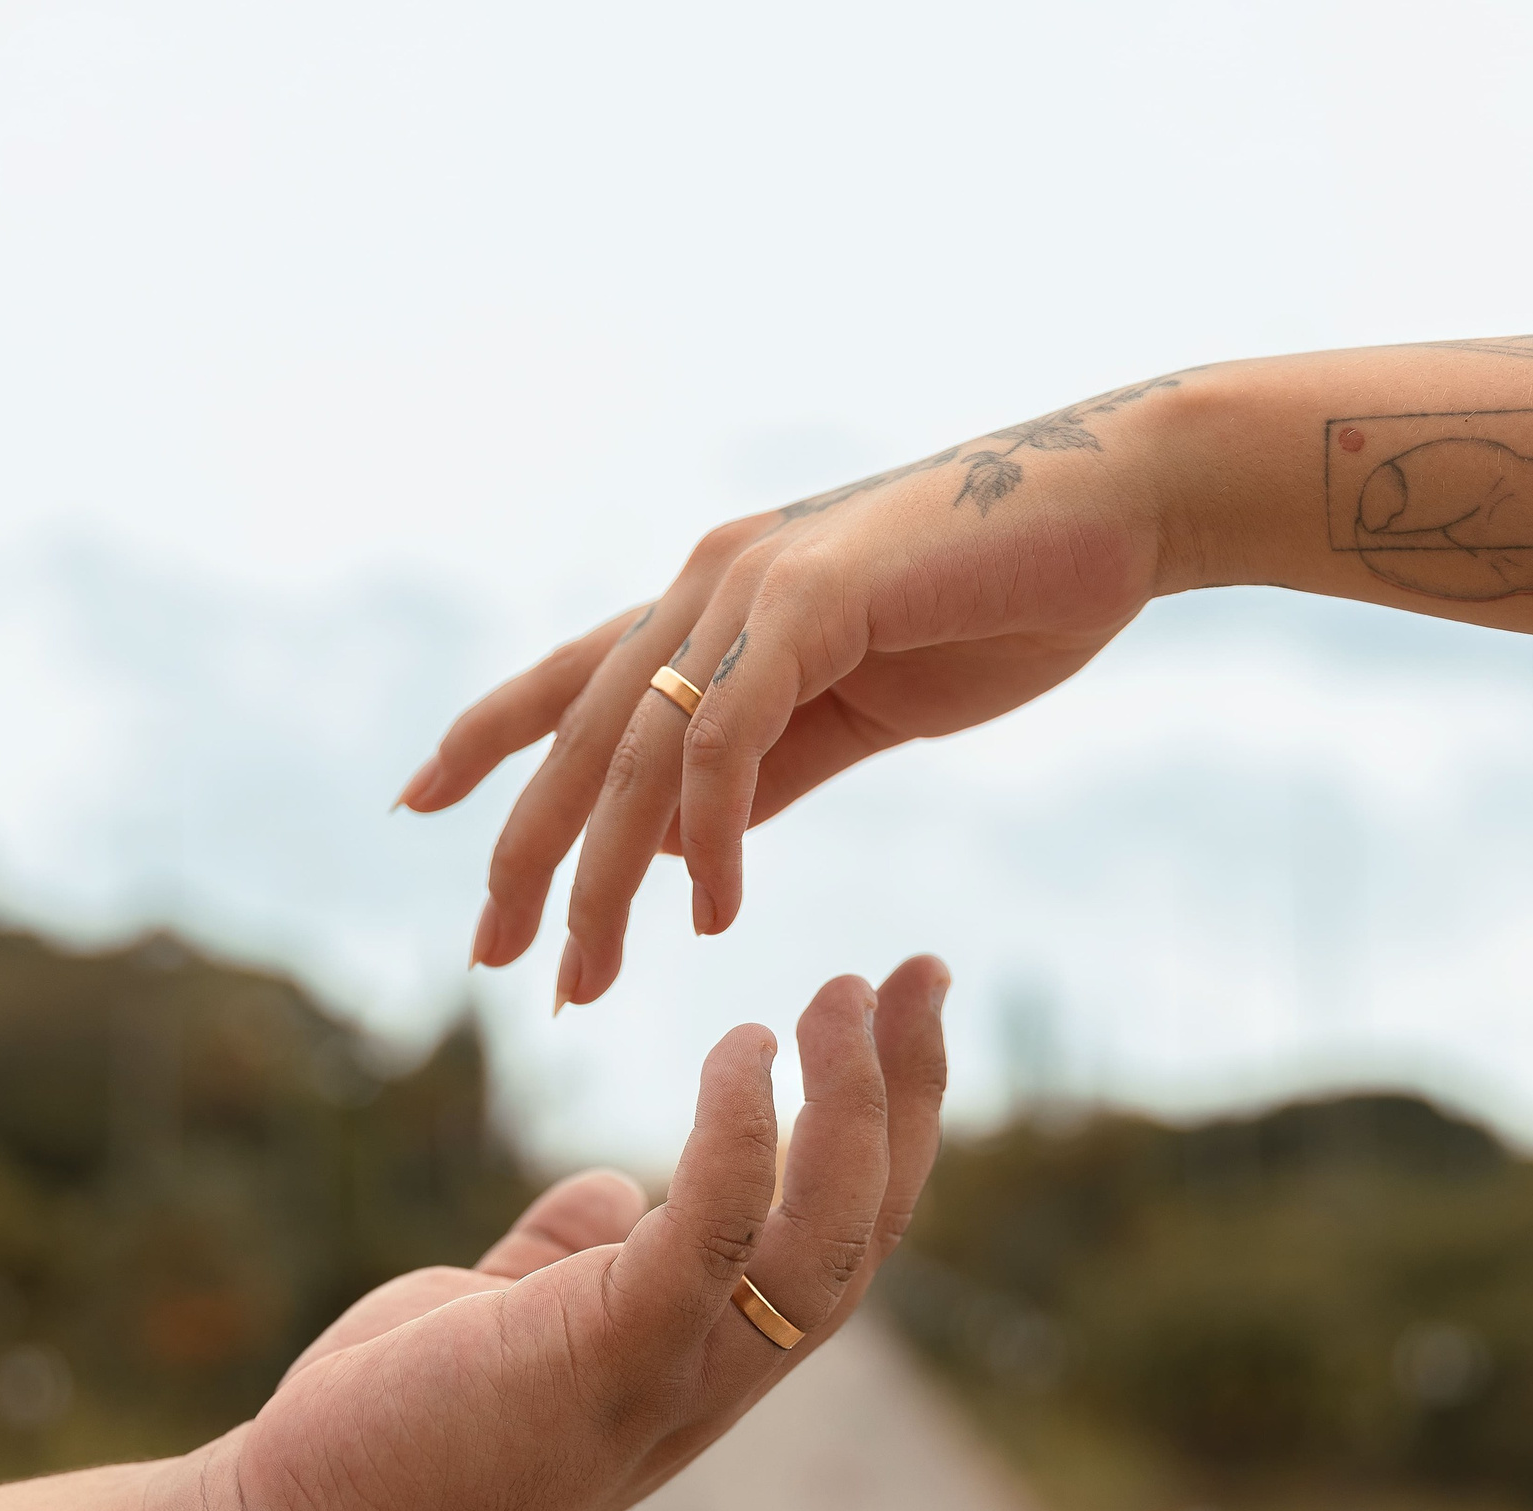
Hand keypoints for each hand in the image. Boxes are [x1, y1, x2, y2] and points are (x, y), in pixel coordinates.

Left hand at [229, 956, 945, 1510]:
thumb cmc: (397, 1427)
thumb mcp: (505, 1316)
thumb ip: (565, 1251)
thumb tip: (612, 1188)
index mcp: (703, 1358)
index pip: (840, 1239)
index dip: (887, 1129)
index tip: (891, 1014)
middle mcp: (714, 1378)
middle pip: (864, 1233)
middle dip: (908, 1097)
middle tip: (922, 970)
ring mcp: (670, 1379)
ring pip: (823, 1245)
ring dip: (854, 1110)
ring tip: (841, 991)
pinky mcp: (604, 1363)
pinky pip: (708, 1239)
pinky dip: (742, 1140)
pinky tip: (743, 1047)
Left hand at [397, 380, 1185, 1004]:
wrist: (1114, 511)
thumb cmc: (996, 602)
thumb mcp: (858, 708)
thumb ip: (770, 769)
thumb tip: (679, 847)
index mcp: (711, 603)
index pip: (566, 681)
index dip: (486, 743)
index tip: (418, 807)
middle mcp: (706, 583)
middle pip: (577, 738)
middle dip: (524, 858)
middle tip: (493, 961)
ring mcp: (748, 584)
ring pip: (636, 754)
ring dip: (601, 881)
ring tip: (585, 977)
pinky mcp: (808, 600)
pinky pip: (729, 741)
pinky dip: (711, 836)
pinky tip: (713, 913)